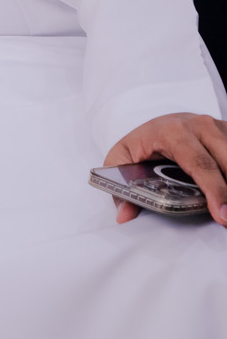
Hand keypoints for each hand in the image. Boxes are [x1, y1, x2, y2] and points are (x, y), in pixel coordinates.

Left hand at [105, 113, 226, 225]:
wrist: (159, 122)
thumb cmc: (143, 142)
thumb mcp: (122, 159)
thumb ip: (121, 188)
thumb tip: (124, 216)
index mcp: (172, 131)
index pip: (199, 164)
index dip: (214, 190)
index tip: (222, 214)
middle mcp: (199, 126)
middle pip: (226, 162)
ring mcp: (217, 127)